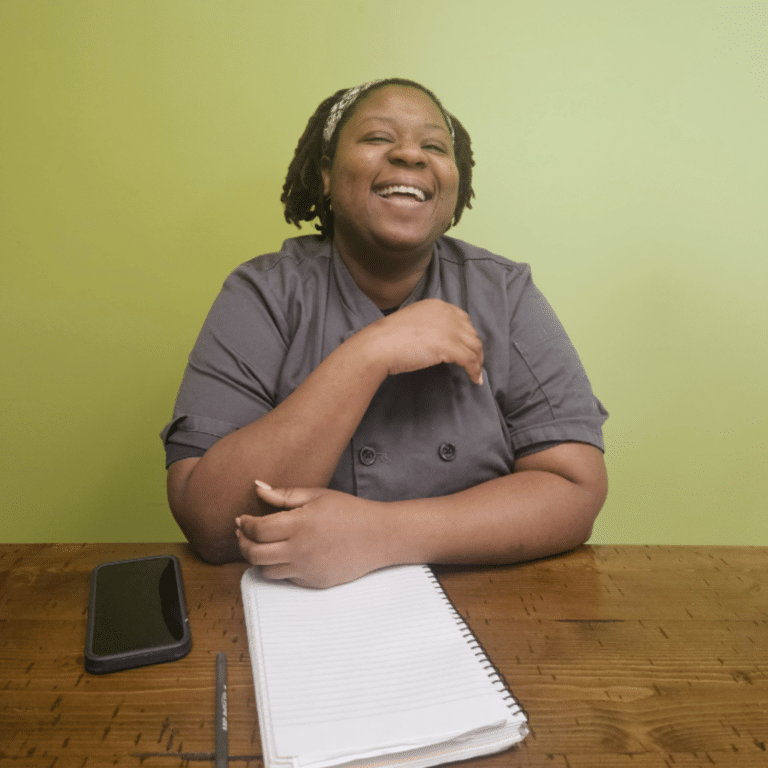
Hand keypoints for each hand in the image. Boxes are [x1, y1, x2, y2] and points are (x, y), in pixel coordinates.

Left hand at [235, 483, 390, 587]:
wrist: (379, 536)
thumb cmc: (350, 511)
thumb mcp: (318, 495)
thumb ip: (284, 494)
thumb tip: (257, 487)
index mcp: (299, 525)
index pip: (257, 530)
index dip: (245, 525)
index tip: (242, 519)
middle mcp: (299, 550)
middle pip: (254, 554)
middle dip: (243, 543)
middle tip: (243, 534)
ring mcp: (306, 569)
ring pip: (266, 570)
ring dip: (258, 559)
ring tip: (261, 546)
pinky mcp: (313, 582)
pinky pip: (286, 578)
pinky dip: (279, 568)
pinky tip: (284, 555)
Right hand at [360, 299, 483, 384]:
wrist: (380, 345)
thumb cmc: (388, 337)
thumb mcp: (412, 321)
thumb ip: (427, 325)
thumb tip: (437, 340)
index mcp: (436, 305)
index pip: (462, 318)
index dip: (466, 334)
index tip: (466, 346)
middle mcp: (447, 314)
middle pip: (471, 332)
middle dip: (474, 348)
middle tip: (474, 362)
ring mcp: (450, 330)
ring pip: (474, 346)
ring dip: (478, 361)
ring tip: (476, 373)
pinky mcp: (450, 346)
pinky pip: (470, 360)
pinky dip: (475, 370)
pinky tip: (474, 379)